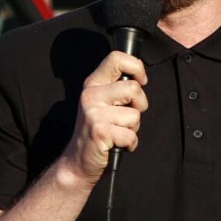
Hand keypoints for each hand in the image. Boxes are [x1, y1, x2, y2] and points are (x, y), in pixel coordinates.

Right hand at [60, 51, 149, 184]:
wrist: (78, 162)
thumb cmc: (99, 130)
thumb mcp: (103, 102)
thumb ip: (118, 87)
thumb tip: (141, 77)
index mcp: (93, 83)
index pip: (116, 58)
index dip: (136, 67)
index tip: (141, 81)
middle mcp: (91, 94)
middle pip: (134, 88)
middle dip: (140, 105)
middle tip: (127, 117)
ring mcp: (93, 113)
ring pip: (135, 115)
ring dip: (133, 128)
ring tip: (118, 132)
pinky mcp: (99, 131)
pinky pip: (131, 135)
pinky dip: (130, 143)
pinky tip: (117, 144)